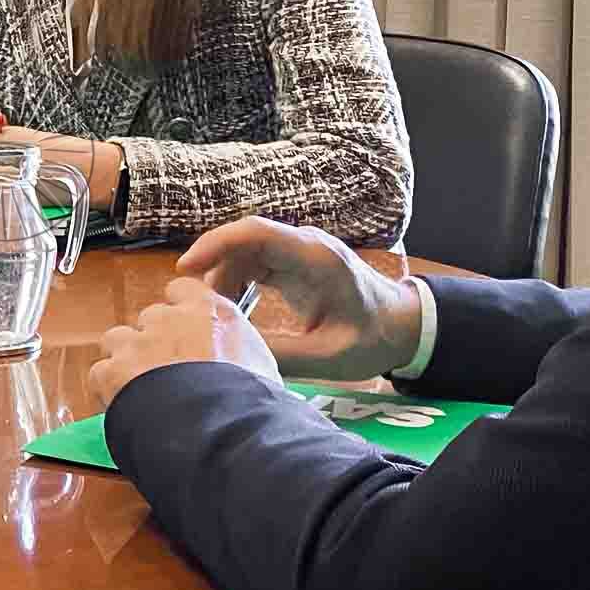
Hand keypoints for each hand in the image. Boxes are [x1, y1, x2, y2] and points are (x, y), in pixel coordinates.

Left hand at [89, 277, 280, 407]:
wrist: (219, 430)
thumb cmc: (247, 402)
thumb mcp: (260, 364)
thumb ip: (238, 347)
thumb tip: (237, 358)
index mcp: (208, 311)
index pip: (182, 290)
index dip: (179, 309)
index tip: (183, 326)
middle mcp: (168, 319)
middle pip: (151, 318)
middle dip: (156, 340)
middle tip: (169, 370)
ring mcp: (137, 344)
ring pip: (119, 339)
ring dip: (127, 358)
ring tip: (142, 386)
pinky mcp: (113, 371)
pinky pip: (101, 371)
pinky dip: (108, 387)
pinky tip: (126, 402)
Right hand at [174, 218, 423, 378]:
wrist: (403, 325)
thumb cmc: (373, 338)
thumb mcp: (329, 356)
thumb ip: (283, 354)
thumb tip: (233, 354)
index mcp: (317, 258)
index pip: (257, 233)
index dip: (216, 244)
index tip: (186, 268)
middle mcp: (305, 245)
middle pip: (243, 241)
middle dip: (212, 269)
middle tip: (195, 308)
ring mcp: (298, 251)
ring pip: (244, 252)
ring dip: (222, 280)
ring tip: (214, 316)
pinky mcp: (293, 261)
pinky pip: (253, 262)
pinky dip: (235, 283)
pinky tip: (231, 312)